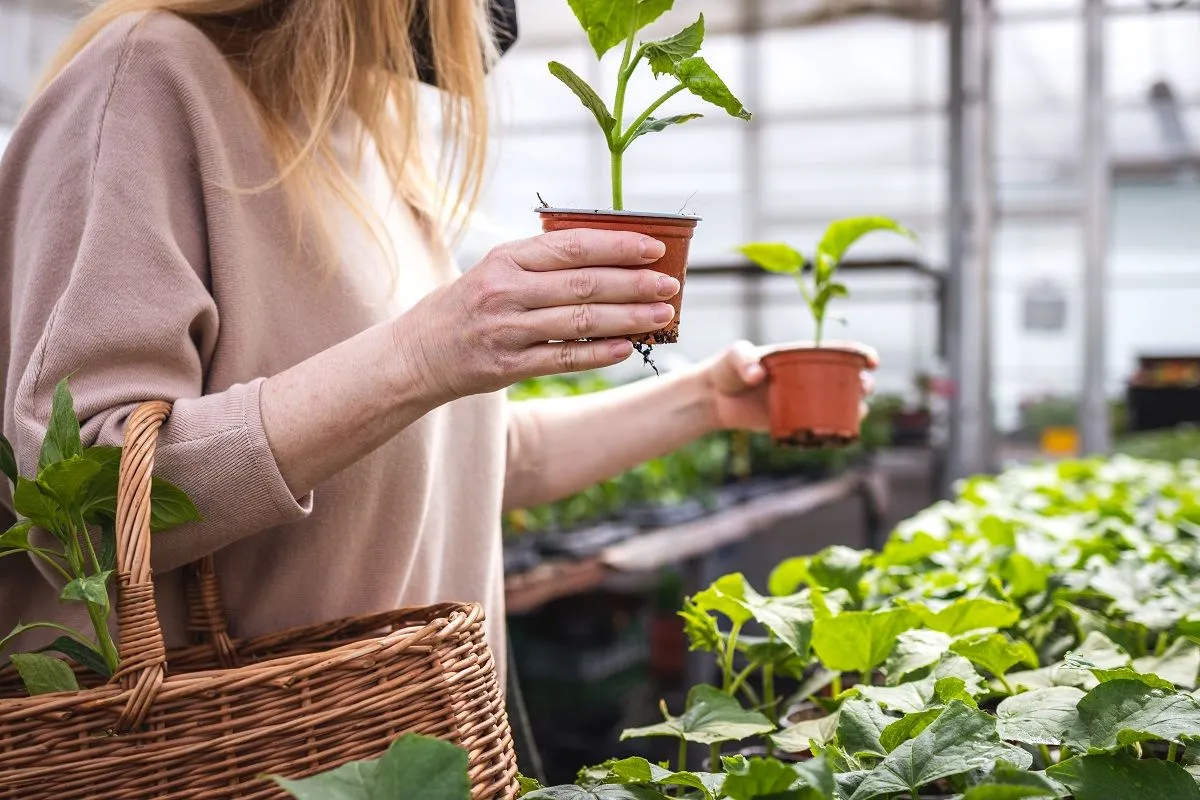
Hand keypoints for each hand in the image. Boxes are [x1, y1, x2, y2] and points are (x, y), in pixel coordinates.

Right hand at [398, 228, 677, 401]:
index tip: (655, 248)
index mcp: (506, 259)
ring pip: (580, 322)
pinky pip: (564, 359)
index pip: (573, 246)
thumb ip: (543, 262)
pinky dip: (599, 354)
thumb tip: (611, 254)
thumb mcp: (496, 270)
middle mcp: (506, 291)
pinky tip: (628, 347)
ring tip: (662, 316)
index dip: (619, 246)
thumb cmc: (467, 306)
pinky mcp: (508, 366)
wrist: (416, 354)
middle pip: (584, 284)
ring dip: (628, 318)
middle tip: (671, 285)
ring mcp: (507, 330)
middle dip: (634, 283)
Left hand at [701, 340, 878, 432]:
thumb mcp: (734, 357)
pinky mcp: (795, 420)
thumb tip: (757, 374)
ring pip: (839, 404)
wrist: (715, 398)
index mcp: (802, 355)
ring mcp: (803, 400)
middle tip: (864, 388)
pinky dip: (834, 432)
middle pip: (846, 379)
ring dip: (856, 408)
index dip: (859, 354)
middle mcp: (809, 377)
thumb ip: (743, 359)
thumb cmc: (727, 369)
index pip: (838, 351)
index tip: (871, 361)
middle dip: (864, 383)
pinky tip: (841, 436)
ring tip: (858, 412)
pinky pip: (821, 427)